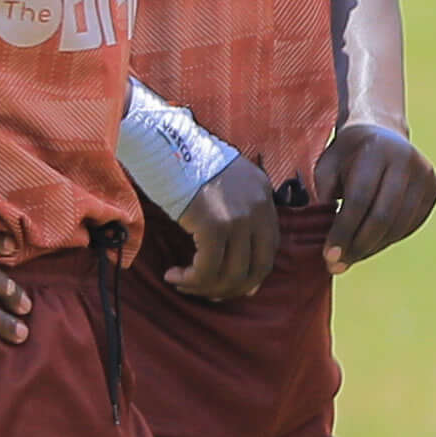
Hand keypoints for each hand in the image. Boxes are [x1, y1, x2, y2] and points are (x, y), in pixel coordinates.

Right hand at [165, 156, 282, 302]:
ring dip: (206, 287)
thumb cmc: (184, 162)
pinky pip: (209, 269)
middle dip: (233, 288)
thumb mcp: (223, 181)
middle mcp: (258, 207)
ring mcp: (239, 217)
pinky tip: (174, 276)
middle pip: (258, 266)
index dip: (254, 272)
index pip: (270, 246)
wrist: (164, 143)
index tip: (235, 285)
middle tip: (209, 293)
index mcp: (263, 195)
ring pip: (232, 273)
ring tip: (184, 284)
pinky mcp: (215, 225)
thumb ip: (235, 211)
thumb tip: (237, 260)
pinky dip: (191, 280)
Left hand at [303, 116, 435, 266]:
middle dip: (358, 246)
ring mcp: (425, 174)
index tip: (329, 256)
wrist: (382, 131)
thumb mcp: (327, 166)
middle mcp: (406, 160)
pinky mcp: (434, 188)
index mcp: (376, 150)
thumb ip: (324, 197)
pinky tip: (370, 243)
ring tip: (351, 257)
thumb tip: (330, 240)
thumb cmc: (348, 154)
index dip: (344, 231)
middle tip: (337, 265)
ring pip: (399, 226)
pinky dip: (388, 239)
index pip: (360, 200)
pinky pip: (410, 225)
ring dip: (372, 248)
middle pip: (383, 217)